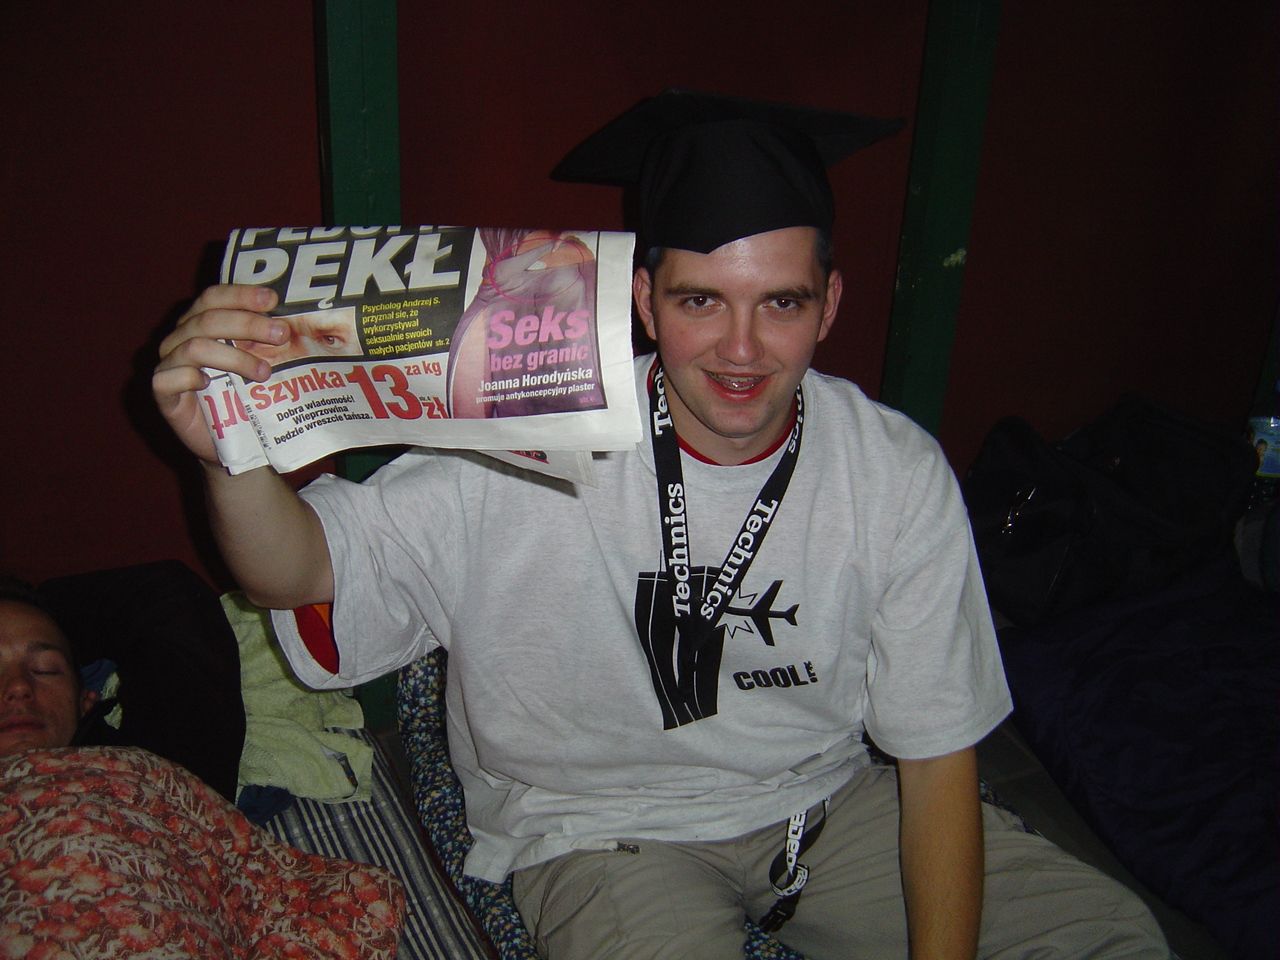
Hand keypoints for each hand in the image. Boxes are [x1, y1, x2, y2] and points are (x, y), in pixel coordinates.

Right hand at [152, 284, 285, 463]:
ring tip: (264, 373)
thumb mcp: (258, 364)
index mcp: (200, 323)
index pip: (213, 297)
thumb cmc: (244, 397)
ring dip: (234, 357)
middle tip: (281, 335)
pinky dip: (190, 377)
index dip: (240, 294)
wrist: (230, 443)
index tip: (272, 300)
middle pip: (208, 320)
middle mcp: (180, 339)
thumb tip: (296, 323)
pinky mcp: (162, 393)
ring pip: (195, 347)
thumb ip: (266, 343)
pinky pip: (169, 378)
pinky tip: (209, 383)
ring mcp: (168, 364)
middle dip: (248, 324)